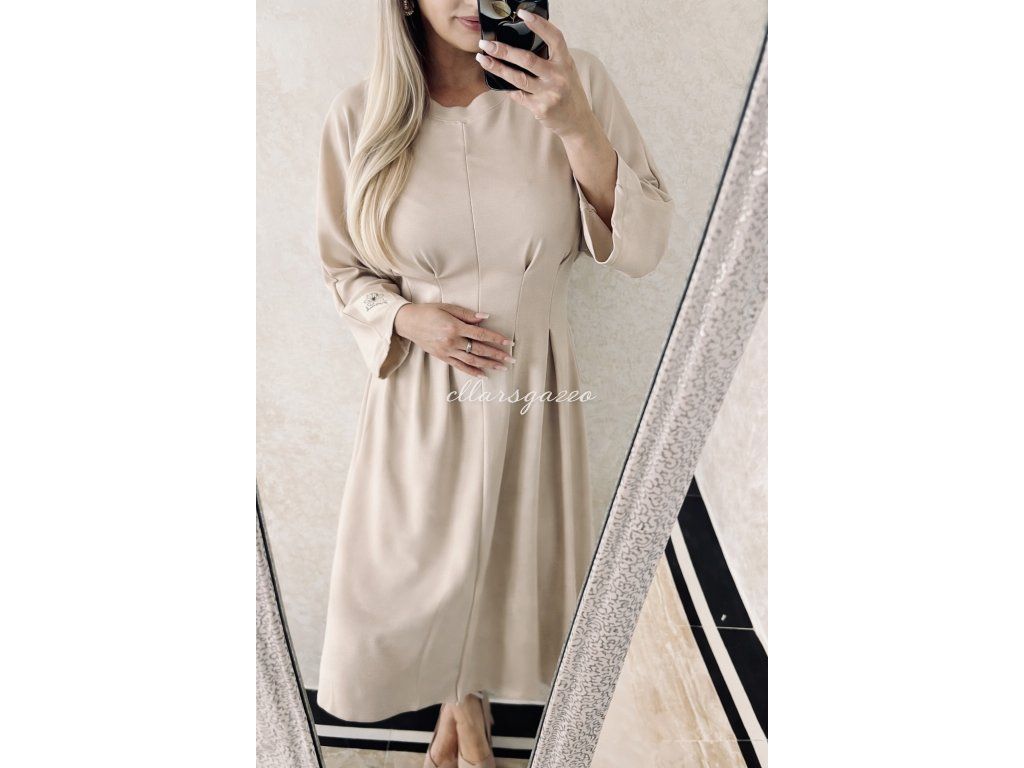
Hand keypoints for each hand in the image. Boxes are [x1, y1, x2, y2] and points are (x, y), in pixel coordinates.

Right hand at [394, 303, 514, 377]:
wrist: (408, 322)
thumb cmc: (429, 311)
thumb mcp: (448, 307)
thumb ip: (467, 314)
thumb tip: (485, 318)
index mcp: (455, 327)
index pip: (481, 334)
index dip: (496, 339)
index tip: (509, 343)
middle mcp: (452, 341)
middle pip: (479, 349)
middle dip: (497, 354)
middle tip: (511, 359)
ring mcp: (447, 351)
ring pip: (472, 360)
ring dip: (488, 364)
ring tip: (502, 368)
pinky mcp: (442, 357)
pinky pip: (460, 366)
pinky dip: (472, 371)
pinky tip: (483, 375)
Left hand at [474, 8, 599, 141]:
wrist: (577, 121)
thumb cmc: (568, 91)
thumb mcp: (565, 70)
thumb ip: (550, 57)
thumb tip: (521, 41)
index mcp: (565, 62)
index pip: (554, 38)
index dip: (539, 24)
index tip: (522, 14)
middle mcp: (558, 77)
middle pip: (527, 59)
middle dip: (503, 50)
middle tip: (486, 44)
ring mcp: (549, 94)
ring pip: (517, 78)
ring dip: (497, 68)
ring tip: (483, 59)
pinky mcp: (540, 108)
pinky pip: (518, 95)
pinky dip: (508, 88)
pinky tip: (498, 81)